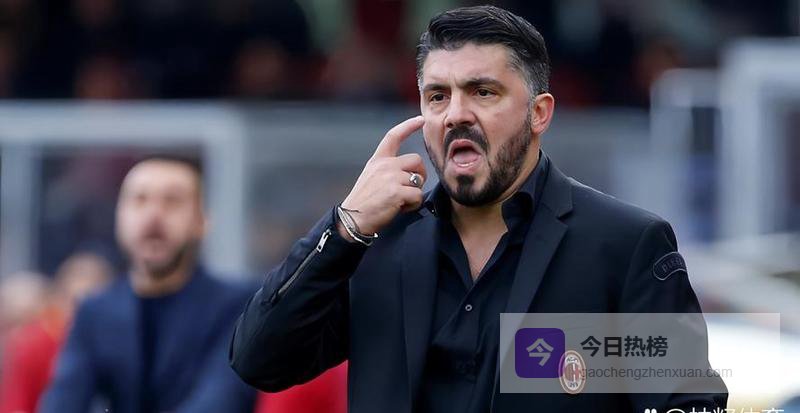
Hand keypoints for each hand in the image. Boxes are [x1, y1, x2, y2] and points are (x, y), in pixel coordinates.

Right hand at [338, 116, 426, 240]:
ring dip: (413, 194)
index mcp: (377, 160)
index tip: (421, 120)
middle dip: (419, 174)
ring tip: (399, 202)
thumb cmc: (364, 203)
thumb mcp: (371, 178)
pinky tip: (399, 209)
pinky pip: (417, 195)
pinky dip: (413, 205)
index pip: (393, 136)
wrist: (351, 220)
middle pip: (416, 160)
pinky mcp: (397, 192)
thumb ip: (388, 170)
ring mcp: (391, 177)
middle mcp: (385, 165)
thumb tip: (411, 173)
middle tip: (409, 189)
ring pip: (418, 180)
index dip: (408, 126)